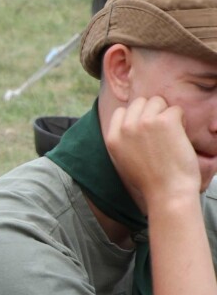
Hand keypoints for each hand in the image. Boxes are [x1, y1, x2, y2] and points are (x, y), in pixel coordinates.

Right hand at [104, 96, 200, 212]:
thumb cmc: (150, 181)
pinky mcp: (165, 121)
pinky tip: (180, 136)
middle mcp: (126, 127)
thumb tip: (133, 124)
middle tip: (162, 131)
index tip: (147, 130)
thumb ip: (123, 140)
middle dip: (152, 112)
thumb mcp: (123, 161)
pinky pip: (176, 109)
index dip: (136, 117)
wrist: (167, 192)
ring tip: (171, 133)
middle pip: (140, 102)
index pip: (122, 112)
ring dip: (167, 114)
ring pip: (158, 101)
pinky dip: (181, 120)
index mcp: (112, 138)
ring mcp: (144, 122)